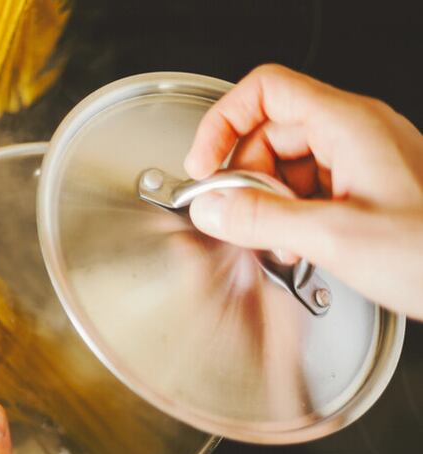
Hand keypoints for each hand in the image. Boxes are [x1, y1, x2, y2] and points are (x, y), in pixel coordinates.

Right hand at [184, 64, 422, 320]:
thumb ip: (261, 219)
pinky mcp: (367, 189)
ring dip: (268, 205)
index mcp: (348, 125)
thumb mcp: (335, 238)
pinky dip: (292, 217)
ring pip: (287, 165)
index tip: (203, 167)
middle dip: (246, 179)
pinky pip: (310, 189)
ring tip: (279, 242)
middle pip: (269, 133)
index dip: (223, 123)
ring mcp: (363, 160)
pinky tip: (300, 247)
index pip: (264, 90)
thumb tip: (210, 207)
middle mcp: (355, 134)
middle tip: (242, 220)